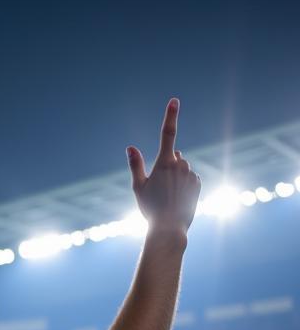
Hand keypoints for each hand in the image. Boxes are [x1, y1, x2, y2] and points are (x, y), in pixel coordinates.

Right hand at [127, 99, 201, 235]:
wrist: (169, 228)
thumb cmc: (150, 209)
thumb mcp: (138, 187)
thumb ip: (135, 165)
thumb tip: (130, 147)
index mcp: (164, 163)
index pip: (167, 134)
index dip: (170, 116)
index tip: (174, 101)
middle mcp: (181, 164)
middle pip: (174, 156)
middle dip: (167, 164)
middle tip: (158, 188)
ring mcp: (191, 173)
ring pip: (182, 167)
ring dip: (175, 176)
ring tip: (168, 197)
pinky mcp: (198, 182)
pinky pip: (190, 177)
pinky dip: (184, 184)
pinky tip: (178, 198)